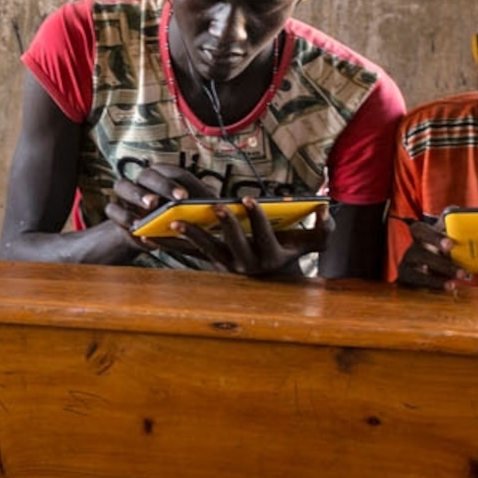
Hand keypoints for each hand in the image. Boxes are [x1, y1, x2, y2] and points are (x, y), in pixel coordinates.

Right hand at [97, 159, 222, 250]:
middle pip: (148, 174)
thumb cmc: (173, 219)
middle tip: (178, 198)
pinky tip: (135, 226)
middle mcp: (142, 181)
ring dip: (137, 194)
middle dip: (163, 185)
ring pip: (123, 185)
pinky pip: (112, 209)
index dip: (180, 183)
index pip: (172, 172)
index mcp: (163, 175)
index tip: (187, 197)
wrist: (146, 234)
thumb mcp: (190, 212)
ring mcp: (126, 194)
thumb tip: (221, 205)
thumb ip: (201, 205)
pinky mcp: (115, 211)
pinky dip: (123, 215)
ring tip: (152, 205)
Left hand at [156, 200, 313, 279]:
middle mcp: (247, 264)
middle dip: (226, 223)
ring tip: (174, 219)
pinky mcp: (210, 263)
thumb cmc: (293, 252)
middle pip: (234, 242)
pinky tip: (150, 233)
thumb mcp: (313, 243)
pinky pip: (188, 253)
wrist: (273, 279)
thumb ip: (324, 228)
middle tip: (215, 205)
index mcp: (271, 255)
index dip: (258, 216)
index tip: (250, 198)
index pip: (264, 234)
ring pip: (206, 249)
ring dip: (190, 234)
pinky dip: (170, 243)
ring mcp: (226, 265)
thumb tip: (326, 209)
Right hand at [395, 218, 463, 290]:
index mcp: (421, 235)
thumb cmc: (441, 248)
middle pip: (418, 253)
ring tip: (458, 279)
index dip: (434, 237)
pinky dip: (433, 286)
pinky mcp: (407, 280)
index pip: (420, 231)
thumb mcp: (446, 235)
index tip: (450, 245)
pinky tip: (449, 286)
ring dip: (438, 278)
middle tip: (461, 270)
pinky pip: (416, 284)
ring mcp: (407, 266)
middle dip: (440, 262)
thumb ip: (452, 225)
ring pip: (417, 272)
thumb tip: (460, 211)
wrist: (426, 268)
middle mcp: (412, 249)